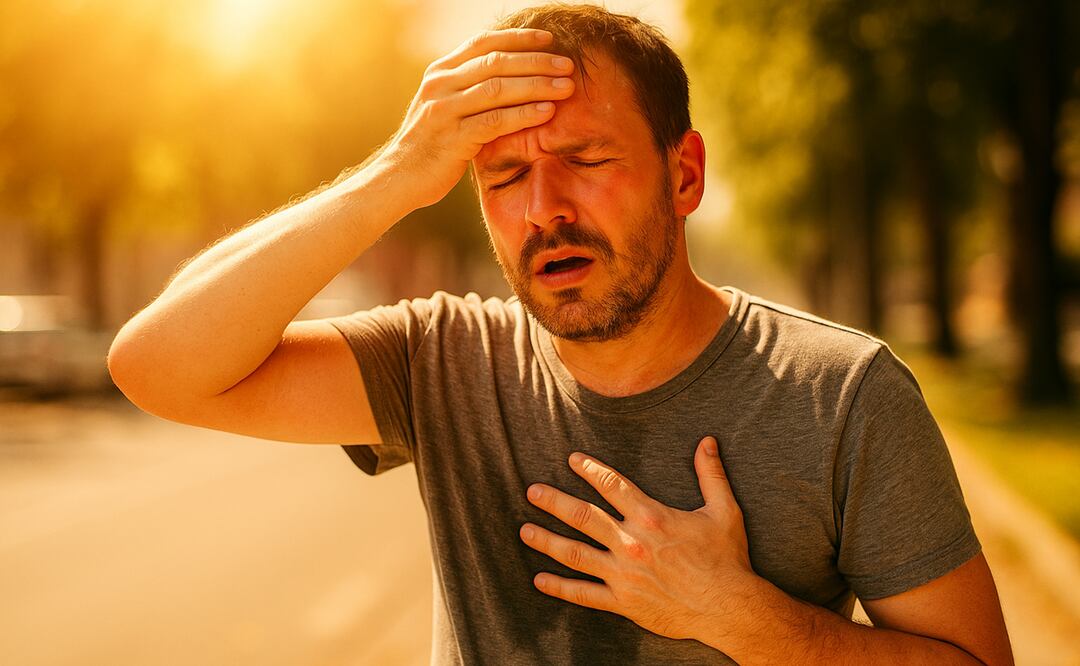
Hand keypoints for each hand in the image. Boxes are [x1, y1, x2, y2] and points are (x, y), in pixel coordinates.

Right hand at [379, 29, 575, 209]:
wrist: (398, 179)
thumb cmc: (430, 145)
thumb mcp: (444, 107)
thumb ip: (468, 88)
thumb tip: (507, 75)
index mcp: (440, 71)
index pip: (484, 43)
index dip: (519, 38)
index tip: (550, 40)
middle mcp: (440, 84)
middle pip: (496, 62)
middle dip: (536, 61)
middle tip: (567, 65)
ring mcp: (444, 110)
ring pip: (498, 88)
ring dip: (536, 85)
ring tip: (566, 87)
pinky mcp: (452, 138)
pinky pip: (494, 120)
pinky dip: (524, 114)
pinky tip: (547, 112)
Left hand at [519, 436, 756, 641]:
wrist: (729, 607)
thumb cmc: (727, 558)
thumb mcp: (724, 511)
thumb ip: (711, 475)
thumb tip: (708, 441)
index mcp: (652, 517)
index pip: (612, 485)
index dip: (590, 470)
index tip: (572, 460)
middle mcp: (631, 543)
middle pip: (583, 517)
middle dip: (554, 501)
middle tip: (532, 491)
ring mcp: (623, 574)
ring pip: (575, 554)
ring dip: (547, 540)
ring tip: (525, 529)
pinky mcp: (623, 602)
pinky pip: (584, 594)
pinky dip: (560, 587)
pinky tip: (539, 579)